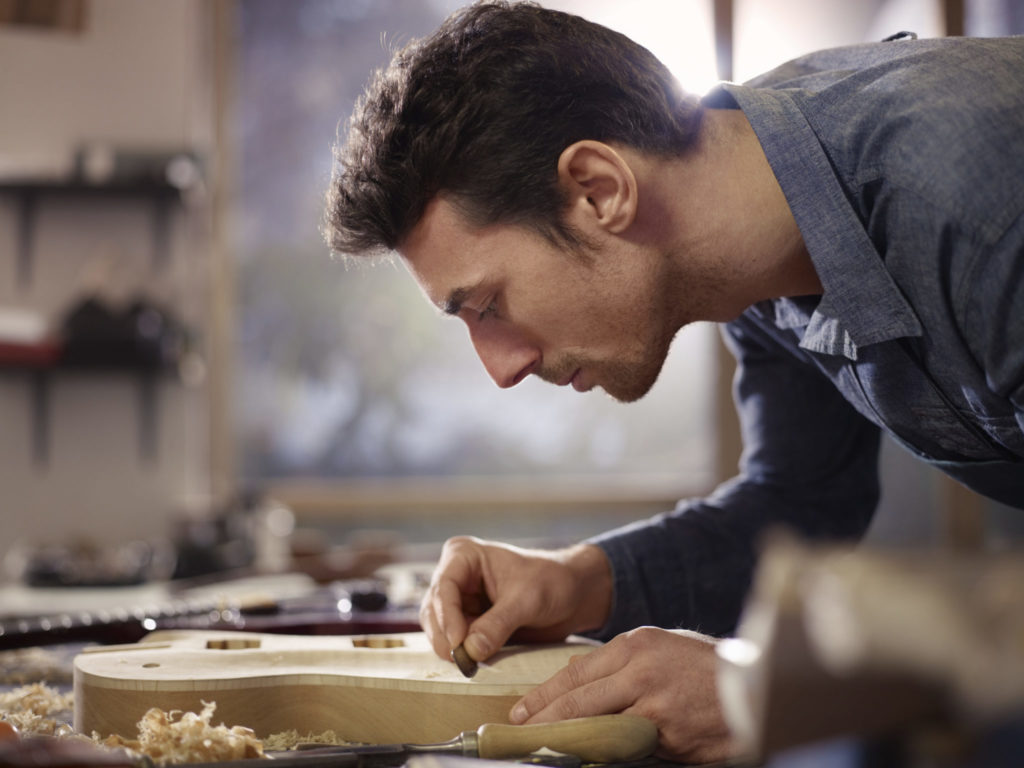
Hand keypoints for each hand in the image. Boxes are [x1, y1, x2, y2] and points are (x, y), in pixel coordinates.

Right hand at [419, 536, 611, 662]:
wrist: (573, 596)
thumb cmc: (553, 582)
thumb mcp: (527, 600)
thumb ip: (498, 624)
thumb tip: (470, 650)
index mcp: (464, 556)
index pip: (444, 587)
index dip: (448, 617)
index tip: (458, 643)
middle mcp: (456, 576)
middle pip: (434, 610)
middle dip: (446, 636)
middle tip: (463, 661)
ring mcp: (460, 601)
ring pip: (439, 629)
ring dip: (452, 648)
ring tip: (471, 664)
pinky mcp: (468, 622)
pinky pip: (454, 642)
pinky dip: (461, 654)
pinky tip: (474, 663)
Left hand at [508, 626, 734, 763]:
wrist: (756, 689)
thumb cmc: (706, 666)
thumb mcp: (662, 646)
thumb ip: (622, 660)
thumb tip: (577, 671)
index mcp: (636, 644)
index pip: (577, 672)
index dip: (545, 694)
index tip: (521, 709)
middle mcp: (641, 671)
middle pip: (579, 699)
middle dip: (544, 719)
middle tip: (519, 732)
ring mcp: (654, 705)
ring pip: (598, 725)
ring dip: (569, 739)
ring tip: (544, 748)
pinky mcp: (668, 735)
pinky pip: (627, 747)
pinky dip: (605, 753)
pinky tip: (588, 758)